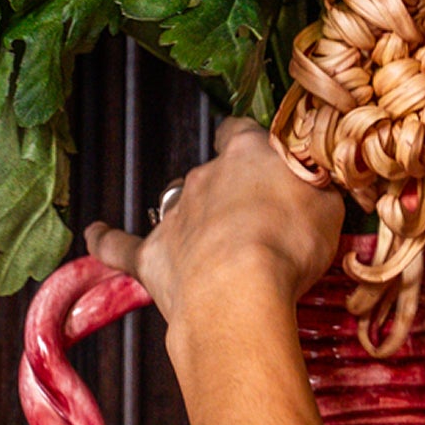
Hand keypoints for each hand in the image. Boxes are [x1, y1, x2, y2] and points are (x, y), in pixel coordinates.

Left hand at [85, 118, 344, 326]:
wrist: (238, 291)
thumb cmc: (288, 245)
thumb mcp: (329, 209)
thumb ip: (318, 191)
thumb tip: (321, 186)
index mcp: (248, 155)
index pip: (241, 132)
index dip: (251, 144)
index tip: (263, 155)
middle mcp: (205, 176)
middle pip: (212, 174)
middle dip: (230, 193)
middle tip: (259, 222)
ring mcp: (175, 216)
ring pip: (177, 206)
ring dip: (192, 219)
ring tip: (217, 246)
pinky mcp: (152, 256)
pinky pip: (121, 245)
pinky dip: (107, 240)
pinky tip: (95, 233)